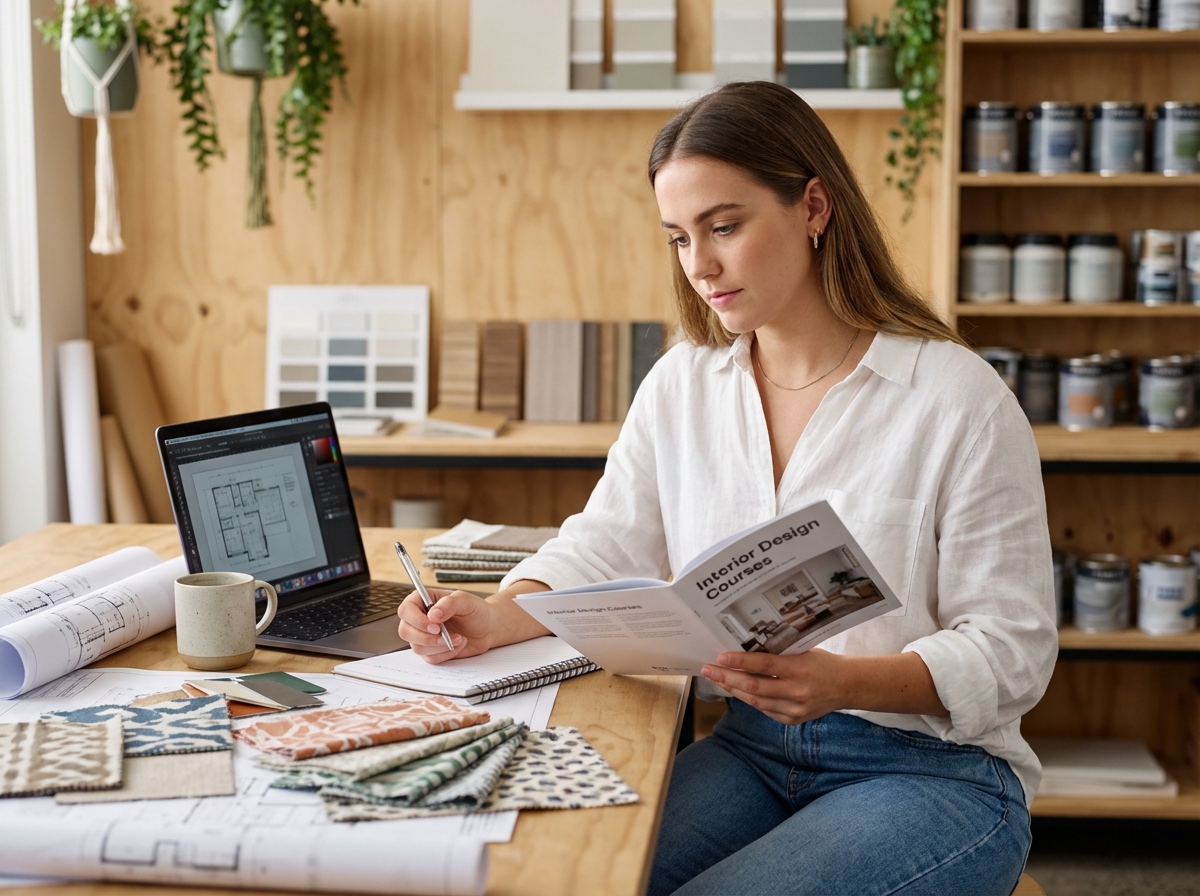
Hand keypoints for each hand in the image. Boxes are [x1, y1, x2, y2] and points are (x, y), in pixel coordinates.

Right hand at [397, 588, 495, 663]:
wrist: (487, 628)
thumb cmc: (476, 611)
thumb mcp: (466, 601)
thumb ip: (449, 604)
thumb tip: (433, 614)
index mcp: (423, 601)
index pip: (406, 610)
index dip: (416, 620)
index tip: (435, 626)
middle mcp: (419, 619)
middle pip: (405, 631)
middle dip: (426, 637)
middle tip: (445, 635)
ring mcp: (423, 636)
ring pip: (417, 647)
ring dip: (439, 646)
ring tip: (458, 637)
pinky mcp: (431, 651)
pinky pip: (430, 658)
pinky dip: (446, 654)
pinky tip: (457, 644)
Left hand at [701, 649, 848, 725]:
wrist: (846, 686)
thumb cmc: (822, 663)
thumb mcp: (802, 651)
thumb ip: (777, 654)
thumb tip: (744, 650)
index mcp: (801, 669)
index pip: (765, 666)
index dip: (741, 662)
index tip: (721, 657)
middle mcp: (797, 692)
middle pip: (755, 687)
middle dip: (727, 678)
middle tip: (707, 669)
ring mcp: (795, 709)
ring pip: (756, 701)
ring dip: (733, 690)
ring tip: (716, 678)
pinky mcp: (793, 720)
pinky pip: (765, 710)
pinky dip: (749, 700)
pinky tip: (736, 690)